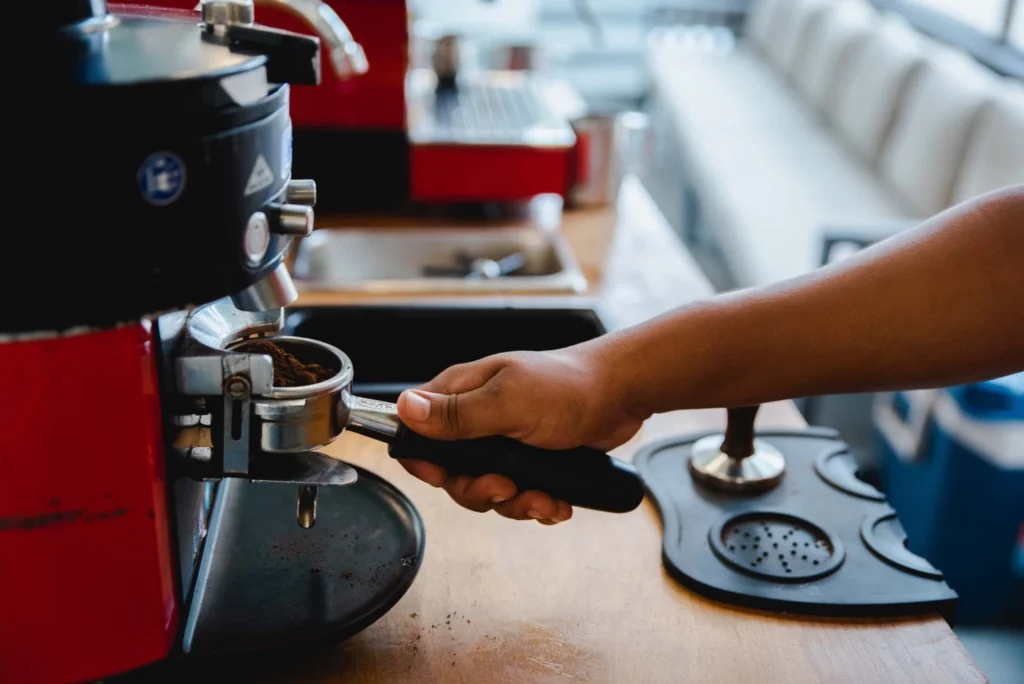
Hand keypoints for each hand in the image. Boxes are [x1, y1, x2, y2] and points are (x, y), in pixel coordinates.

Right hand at [395, 347, 645, 523]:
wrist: (621, 394)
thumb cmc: (568, 386)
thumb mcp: (508, 402)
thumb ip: (457, 414)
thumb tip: (404, 408)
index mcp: (464, 394)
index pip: (419, 432)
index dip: (425, 461)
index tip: (444, 477)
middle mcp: (479, 418)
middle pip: (453, 473)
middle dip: (480, 491)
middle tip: (508, 487)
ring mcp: (505, 442)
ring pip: (488, 490)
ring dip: (516, 503)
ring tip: (544, 499)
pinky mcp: (531, 461)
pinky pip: (520, 495)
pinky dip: (538, 504)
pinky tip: (558, 502)